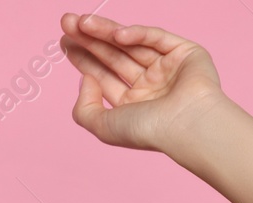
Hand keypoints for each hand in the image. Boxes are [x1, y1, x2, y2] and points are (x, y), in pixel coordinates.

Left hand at [58, 13, 226, 153]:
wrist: (187, 124)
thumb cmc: (148, 131)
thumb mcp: (102, 127)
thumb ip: (84, 108)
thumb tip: (84, 79)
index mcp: (133, 105)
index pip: (104, 75)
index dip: (83, 58)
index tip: (65, 42)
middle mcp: (149, 86)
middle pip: (113, 56)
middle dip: (89, 38)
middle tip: (67, 22)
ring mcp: (166, 68)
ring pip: (131, 43)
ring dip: (105, 31)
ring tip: (81, 22)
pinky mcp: (184, 53)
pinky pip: (156, 37)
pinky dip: (136, 34)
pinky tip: (117, 33)